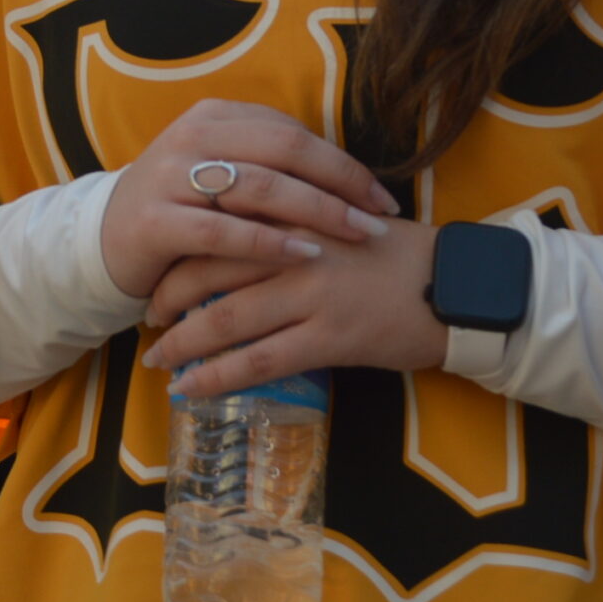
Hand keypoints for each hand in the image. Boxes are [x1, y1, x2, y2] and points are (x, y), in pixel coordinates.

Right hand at [97, 99, 397, 300]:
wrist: (104, 243)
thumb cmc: (181, 211)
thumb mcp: (220, 173)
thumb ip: (269, 166)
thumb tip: (349, 181)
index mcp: (213, 116)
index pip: (292, 132)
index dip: (342, 162)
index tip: (380, 196)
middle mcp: (191, 137)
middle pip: (284, 150)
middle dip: (341, 184)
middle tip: (379, 217)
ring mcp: (169, 176)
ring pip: (261, 187)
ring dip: (318, 212)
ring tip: (357, 235)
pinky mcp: (156, 221)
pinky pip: (224, 231)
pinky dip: (271, 244)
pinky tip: (305, 256)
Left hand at [140, 216, 446, 398]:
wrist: (455, 286)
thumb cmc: (394, 254)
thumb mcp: (338, 218)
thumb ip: (288, 222)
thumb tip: (232, 240)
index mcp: (296, 212)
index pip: (219, 223)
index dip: (178, 249)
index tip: (156, 268)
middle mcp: (298, 249)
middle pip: (210, 268)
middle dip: (169, 296)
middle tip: (147, 315)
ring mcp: (313, 294)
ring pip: (227, 318)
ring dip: (183, 342)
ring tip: (157, 359)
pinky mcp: (330, 336)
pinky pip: (260, 361)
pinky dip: (217, 376)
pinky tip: (189, 389)